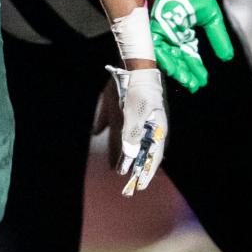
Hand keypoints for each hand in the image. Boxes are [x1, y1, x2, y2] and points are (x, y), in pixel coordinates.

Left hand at [106, 65, 166, 194]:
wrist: (134, 64)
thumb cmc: (139, 89)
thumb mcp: (136, 112)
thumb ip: (131, 133)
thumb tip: (127, 155)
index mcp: (155, 129)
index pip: (152, 156)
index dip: (146, 172)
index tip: (139, 186)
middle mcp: (146, 126)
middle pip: (139, 150)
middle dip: (132, 166)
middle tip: (125, 183)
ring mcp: (134, 117)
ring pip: (127, 140)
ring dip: (121, 154)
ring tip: (114, 168)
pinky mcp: (122, 108)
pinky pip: (113, 122)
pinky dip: (105, 129)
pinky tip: (96, 134)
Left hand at [150, 0, 233, 92]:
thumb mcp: (212, 20)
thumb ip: (218, 39)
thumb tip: (227, 57)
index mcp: (186, 33)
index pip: (190, 56)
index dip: (196, 69)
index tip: (202, 81)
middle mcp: (174, 33)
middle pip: (178, 58)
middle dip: (186, 73)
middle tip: (192, 84)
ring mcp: (164, 29)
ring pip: (167, 54)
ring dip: (175, 67)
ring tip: (184, 78)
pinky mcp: (157, 23)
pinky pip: (156, 43)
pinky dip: (163, 54)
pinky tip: (170, 64)